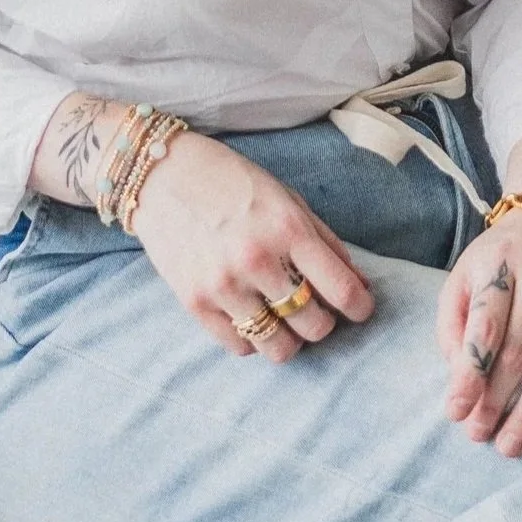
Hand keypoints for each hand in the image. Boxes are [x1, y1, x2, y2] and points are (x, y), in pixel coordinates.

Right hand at [127, 130, 376, 359]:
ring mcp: (223, 285)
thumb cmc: (231, 181)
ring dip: (290, 337)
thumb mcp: (285, 197)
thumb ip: (324, 241)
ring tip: (283, 316)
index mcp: (287, 227)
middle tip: (315, 308)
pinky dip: (253, 337)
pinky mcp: (195, 303)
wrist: (161, 173)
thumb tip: (360, 286)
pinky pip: (240, 347)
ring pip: (279, 347)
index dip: (360, 308)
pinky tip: (250, 312)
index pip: (342, 290)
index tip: (360, 308)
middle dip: (324, 322)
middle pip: (314, 326)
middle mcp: (257, 260)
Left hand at [437, 209, 521, 456]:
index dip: (470, 372)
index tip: (456, 411)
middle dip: (497, 399)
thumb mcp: (466, 274)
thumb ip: (454, 321)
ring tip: (512, 442)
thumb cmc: (502, 257)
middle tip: (483, 436)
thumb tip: (458, 375)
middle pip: (519, 348)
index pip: (485, 323)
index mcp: (499, 262)